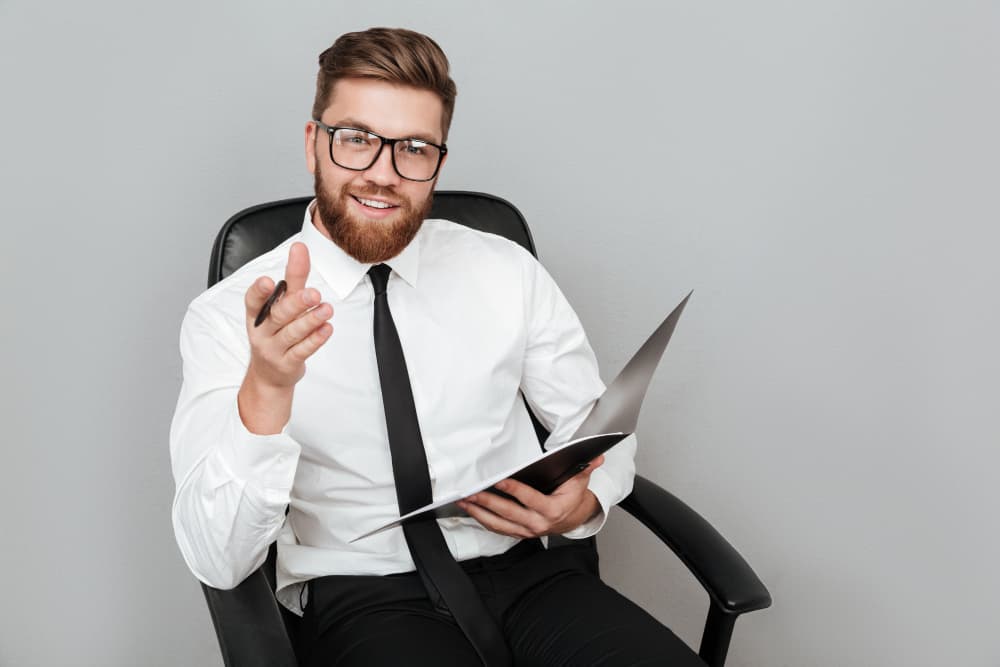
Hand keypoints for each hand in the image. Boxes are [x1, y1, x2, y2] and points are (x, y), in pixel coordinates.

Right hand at [238, 242, 332, 432]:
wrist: (270, 374)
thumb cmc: (276, 332)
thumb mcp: (281, 305)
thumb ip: (293, 278)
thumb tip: (300, 248)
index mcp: (257, 314)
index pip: (253, 301)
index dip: (258, 291)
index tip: (268, 280)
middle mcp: (263, 331)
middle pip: (278, 316)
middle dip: (296, 304)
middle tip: (314, 293)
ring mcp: (274, 349)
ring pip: (292, 334)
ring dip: (311, 321)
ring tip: (327, 309)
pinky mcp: (287, 364)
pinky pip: (302, 351)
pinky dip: (315, 340)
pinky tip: (326, 329)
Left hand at [457, 455, 604, 537]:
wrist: (574, 519)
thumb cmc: (572, 498)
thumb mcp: (580, 481)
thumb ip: (585, 467)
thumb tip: (596, 456)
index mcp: (552, 510)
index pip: (530, 499)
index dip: (514, 490)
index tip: (500, 481)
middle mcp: (537, 523)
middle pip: (508, 513)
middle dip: (488, 502)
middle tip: (472, 492)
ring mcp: (526, 530)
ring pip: (499, 523)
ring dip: (480, 512)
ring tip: (466, 502)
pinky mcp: (519, 533)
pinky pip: (498, 528)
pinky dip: (483, 519)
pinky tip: (472, 510)